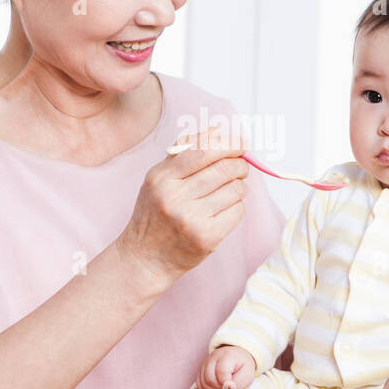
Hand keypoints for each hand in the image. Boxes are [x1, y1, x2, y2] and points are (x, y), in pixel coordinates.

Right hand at [117, 127, 250, 290]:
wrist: (145, 258)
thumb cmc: (154, 214)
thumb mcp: (158, 179)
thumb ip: (184, 153)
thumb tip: (217, 130)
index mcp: (162, 178)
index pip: (203, 151)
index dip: (229, 144)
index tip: (242, 143)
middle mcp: (175, 197)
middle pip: (224, 169)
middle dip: (240, 164)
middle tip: (241, 167)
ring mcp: (191, 218)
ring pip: (235, 189)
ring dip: (239, 186)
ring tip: (227, 191)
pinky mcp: (207, 237)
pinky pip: (237, 211)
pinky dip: (236, 207)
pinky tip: (223, 210)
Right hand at [196, 345, 256, 388]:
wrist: (237, 357)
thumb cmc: (243, 367)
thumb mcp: (248, 374)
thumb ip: (239, 382)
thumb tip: (227, 388)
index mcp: (227, 355)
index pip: (221, 371)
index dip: (227, 383)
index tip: (232, 386)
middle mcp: (213, 357)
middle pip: (209, 378)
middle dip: (219, 387)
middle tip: (228, 387)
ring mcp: (205, 363)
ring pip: (203, 383)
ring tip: (223, 387)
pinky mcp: (201, 369)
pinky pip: (199, 385)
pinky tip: (216, 387)